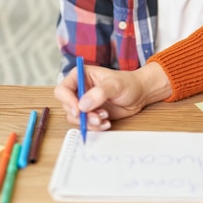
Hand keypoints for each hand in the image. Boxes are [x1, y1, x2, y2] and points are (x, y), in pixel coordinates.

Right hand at [54, 62, 171, 129]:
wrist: (140, 94)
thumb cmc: (128, 83)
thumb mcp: (115, 85)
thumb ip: (99, 93)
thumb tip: (83, 105)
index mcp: (81, 76)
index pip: (63, 89)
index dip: (67, 101)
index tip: (79, 110)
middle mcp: (80, 89)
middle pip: (67, 107)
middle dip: (81, 115)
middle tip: (96, 117)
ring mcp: (85, 103)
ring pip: (76, 118)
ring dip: (88, 122)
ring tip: (104, 119)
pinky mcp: (91, 114)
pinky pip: (85, 124)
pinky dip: (95, 127)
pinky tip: (107, 123)